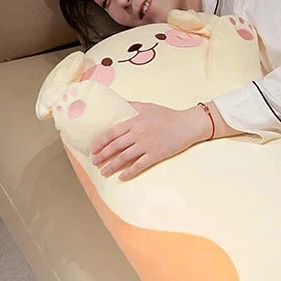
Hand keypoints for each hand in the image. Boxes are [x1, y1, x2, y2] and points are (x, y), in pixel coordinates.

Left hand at [90, 101, 210, 180]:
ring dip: (112, 166)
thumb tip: (119, 103)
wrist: (187, 125)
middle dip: (102, 156)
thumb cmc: (168, 115)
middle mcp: (137, 134)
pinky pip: (139, 166)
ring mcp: (146, 145)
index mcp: (134, 121)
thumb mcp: (147, 106)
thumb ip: (132, 105)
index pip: (111, 133)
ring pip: (124, 157)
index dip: (100, 142)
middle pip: (115, 146)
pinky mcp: (156, 155)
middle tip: (94, 162)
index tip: (92, 149)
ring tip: (104, 172)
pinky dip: (129, 172)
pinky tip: (122, 177)